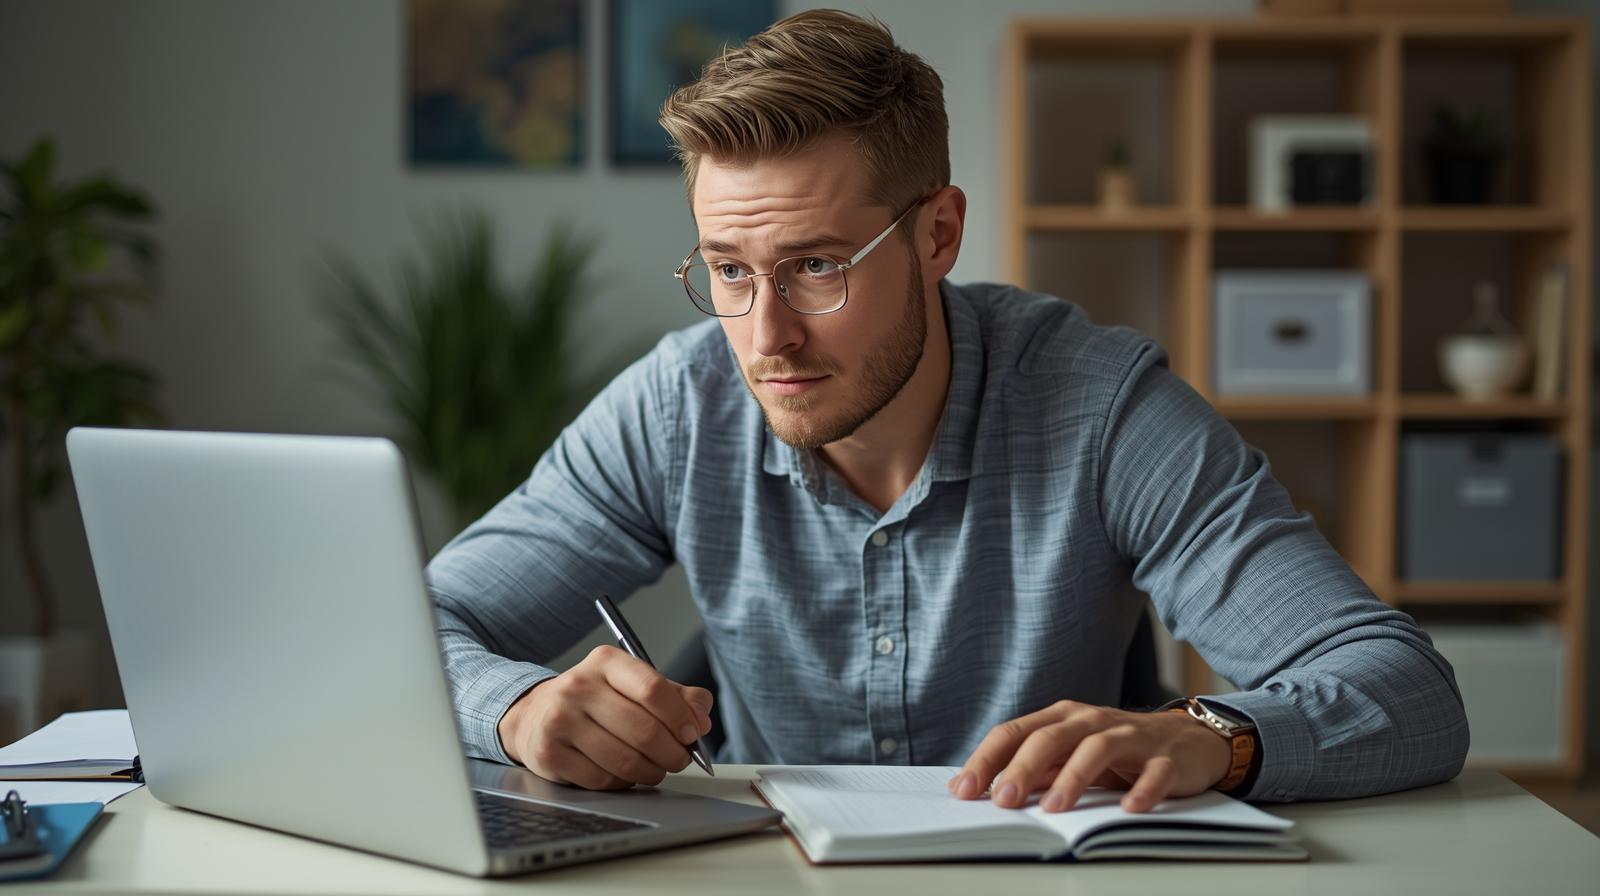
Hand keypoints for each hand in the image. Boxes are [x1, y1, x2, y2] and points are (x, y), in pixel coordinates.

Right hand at [496, 645, 713, 789]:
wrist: (536, 715)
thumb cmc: (597, 701)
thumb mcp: (635, 686)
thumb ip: (677, 697)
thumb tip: (702, 720)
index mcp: (606, 662)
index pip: (653, 689)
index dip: (681, 718)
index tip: (693, 735)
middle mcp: (578, 686)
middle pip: (643, 730)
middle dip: (672, 753)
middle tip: (679, 760)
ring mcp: (560, 720)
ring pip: (625, 760)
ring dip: (651, 772)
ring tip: (655, 768)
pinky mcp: (549, 754)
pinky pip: (602, 780)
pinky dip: (623, 783)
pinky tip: (624, 773)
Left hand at [948, 700, 1229, 813]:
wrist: (1188, 739)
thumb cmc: (1118, 750)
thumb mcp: (1072, 754)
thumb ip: (1035, 768)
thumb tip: (987, 789)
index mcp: (1063, 718)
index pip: (1014, 732)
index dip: (986, 760)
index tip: (963, 790)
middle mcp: (1092, 721)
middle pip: (1050, 738)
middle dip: (1022, 769)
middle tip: (1002, 801)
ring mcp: (1130, 737)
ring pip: (1096, 749)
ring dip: (1073, 778)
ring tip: (1054, 809)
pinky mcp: (1166, 758)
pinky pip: (1153, 773)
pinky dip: (1141, 790)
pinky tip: (1128, 809)